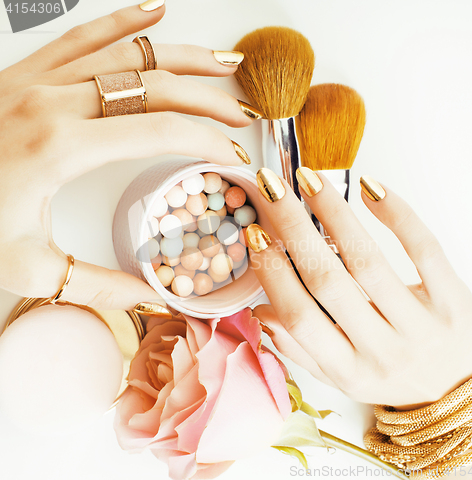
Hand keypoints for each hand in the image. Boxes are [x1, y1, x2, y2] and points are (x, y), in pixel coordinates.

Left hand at [0, 3, 255, 309]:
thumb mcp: (32, 267)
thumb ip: (99, 285)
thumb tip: (153, 296)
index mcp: (61, 146)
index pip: (161, 131)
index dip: (208, 141)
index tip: (235, 157)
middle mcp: (55, 100)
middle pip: (156, 85)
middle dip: (209, 100)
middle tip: (243, 117)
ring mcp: (40, 78)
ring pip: (129, 52)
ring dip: (184, 56)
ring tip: (224, 63)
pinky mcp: (28, 71)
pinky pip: (85, 34)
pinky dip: (125, 21)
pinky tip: (156, 11)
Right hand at [250, 168, 471, 407]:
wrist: (460, 391)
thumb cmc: (393, 377)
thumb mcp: (342, 376)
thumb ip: (301, 349)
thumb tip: (262, 312)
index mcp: (349, 370)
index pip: (300, 317)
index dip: (273, 273)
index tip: (256, 234)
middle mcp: (383, 351)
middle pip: (328, 280)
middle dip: (293, 228)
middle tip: (272, 191)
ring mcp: (421, 325)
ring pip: (368, 260)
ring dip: (334, 213)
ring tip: (310, 181)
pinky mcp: (452, 300)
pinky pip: (423, 249)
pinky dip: (395, 213)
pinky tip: (370, 188)